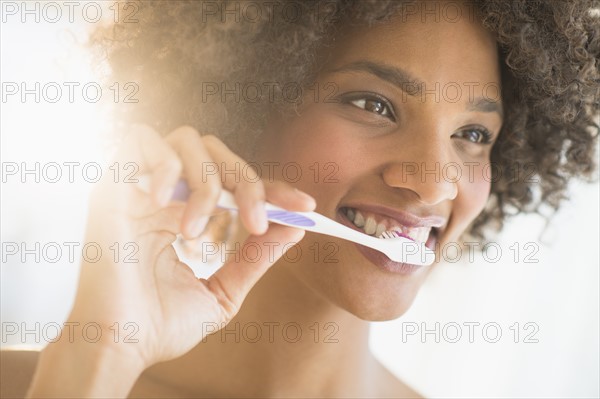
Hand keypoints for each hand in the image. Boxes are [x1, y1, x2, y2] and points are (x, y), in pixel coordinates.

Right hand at [28, 125, 314, 396]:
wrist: (117, 347)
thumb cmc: (160, 325)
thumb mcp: (223, 292)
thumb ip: (255, 258)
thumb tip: (294, 229)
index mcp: (185, 214)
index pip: (237, 184)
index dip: (273, 189)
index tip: (306, 206)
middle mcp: (164, 194)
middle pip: (217, 153)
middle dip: (248, 184)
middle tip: (257, 223)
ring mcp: (138, 184)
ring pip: (186, 140)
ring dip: (205, 182)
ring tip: (195, 231)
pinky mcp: (109, 181)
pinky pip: (137, 138)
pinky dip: (161, 164)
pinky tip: (161, 202)